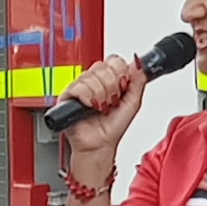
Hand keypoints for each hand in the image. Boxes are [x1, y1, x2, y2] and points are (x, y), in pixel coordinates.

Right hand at [57, 55, 143, 193]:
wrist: (100, 144)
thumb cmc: (113, 127)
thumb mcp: (133, 102)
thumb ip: (139, 80)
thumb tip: (139, 63)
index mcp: (108, 78)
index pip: (114, 60)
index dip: (120, 74)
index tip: (122, 89)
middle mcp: (93, 80)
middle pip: (103, 67)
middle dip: (111, 88)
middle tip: (111, 102)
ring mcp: (80, 87)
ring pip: (92, 77)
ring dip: (100, 96)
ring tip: (101, 108)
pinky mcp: (67, 95)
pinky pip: (78, 86)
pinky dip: (88, 98)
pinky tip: (90, 107)